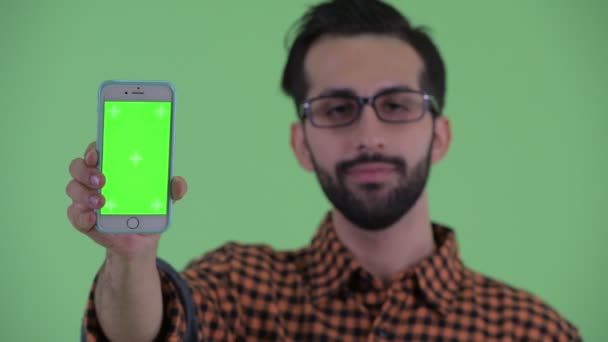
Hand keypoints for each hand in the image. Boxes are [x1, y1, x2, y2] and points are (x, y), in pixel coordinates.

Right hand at [66, 141, 187, 259]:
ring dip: (85, 194)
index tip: (98, 152)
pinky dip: (82, 215)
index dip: (94, 149)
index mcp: (111, 167)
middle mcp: (94, 180)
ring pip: (73, 189)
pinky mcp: (83, 219)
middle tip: (102, 180)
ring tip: (101, 201)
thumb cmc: (147, 208)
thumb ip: (173, 189)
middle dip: (86, 171)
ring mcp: (85, 199)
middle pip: (78, 167)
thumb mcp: (163, 198)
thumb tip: (178, 183)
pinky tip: (92, 218)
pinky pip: (75, 215)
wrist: (141, 239)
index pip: (96, 150)